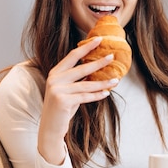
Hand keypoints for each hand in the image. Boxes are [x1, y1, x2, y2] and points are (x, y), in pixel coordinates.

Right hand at [38, 37, 116, 164]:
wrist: (50, 129)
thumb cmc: (62, 109)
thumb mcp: (68, 91)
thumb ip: (78, 80)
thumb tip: (97, 68)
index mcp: (55, 73)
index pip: (72, 56)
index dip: (86, 47)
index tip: (99, 39)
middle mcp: (54, 79)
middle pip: (81, 68)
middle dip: (98, 62)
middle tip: (112, 56)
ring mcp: (57, 90)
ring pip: (86, 84)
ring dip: (103, 82)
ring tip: (116, 80)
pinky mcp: (62, 101)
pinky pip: (85, 96)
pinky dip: (97, 95)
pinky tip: (107, 93)